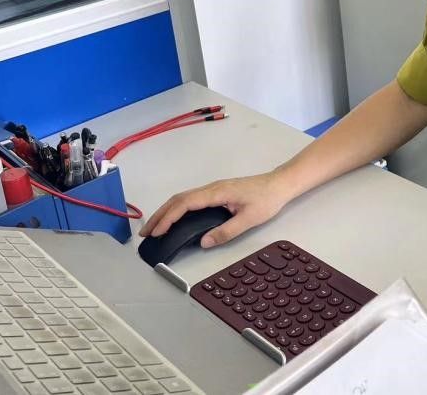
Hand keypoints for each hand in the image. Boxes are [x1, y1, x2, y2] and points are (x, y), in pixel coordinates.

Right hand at [139, 172, 290, 247]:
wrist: (280, 184)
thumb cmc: (267, 199)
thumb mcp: (249, 219)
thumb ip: (226, 231)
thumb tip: (203, 242)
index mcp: (217, 192)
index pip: (185, 203)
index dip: (168, 217)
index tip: (157, 231)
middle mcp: (211, 188)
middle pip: (179, 199)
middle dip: (160, 215)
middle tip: (146, 233)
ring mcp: (213, 189)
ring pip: (183, 198)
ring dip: (167, 211)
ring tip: (155, 228)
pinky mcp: (217, 192)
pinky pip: (191, 199)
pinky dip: (177, 209)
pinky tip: (174, 219)